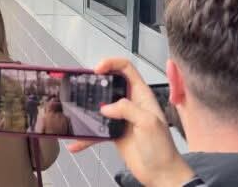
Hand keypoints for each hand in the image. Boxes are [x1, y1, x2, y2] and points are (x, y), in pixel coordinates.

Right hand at [67, 59, 193, 186]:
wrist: (161, 174)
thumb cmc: (162, 149)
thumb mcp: (148, 123)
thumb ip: (128, 109)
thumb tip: (106, 107)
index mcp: (142, 95)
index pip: (126, 69)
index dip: (111, 63)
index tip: (98, 69)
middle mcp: (130, 104)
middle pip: (109, 84)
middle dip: (95, 83)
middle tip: (83, 86)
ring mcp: (121, 118)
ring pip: (99, 106)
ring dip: (86, 109)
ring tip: (75, 110)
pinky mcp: (114, 132)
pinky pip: (95, 131)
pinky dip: (85, 137)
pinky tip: (76, 143)